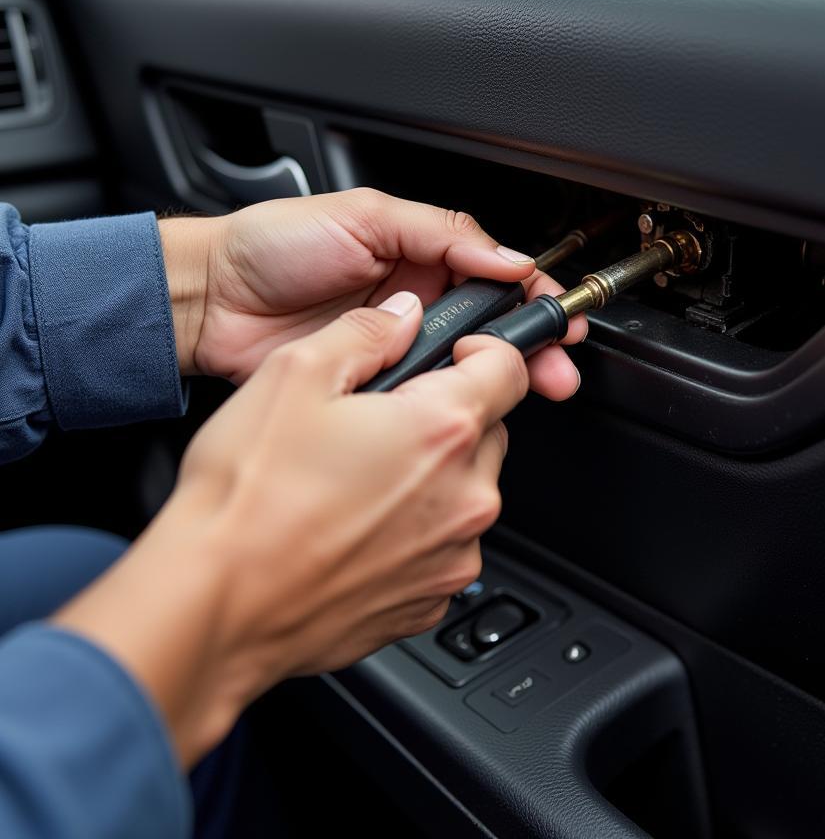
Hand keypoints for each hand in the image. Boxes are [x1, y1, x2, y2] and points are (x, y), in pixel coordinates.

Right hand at [53, 296, 526, 766]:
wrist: (215, 607)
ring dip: (433, 476)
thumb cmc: (248, 500)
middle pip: (488, 432)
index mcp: (442, 431)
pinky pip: (444, 545)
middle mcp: (465, 497)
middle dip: (449, 415)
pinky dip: (416, 530)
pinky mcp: (430, 600)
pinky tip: (355, 525)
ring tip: (358, 479)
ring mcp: (452, 555)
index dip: (484, 350)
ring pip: (467, 491)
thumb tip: (400, 317)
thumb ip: (363, 331)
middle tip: (382, 421)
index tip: (456, 355)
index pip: (510, 368)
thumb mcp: (293, 374)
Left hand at [159, 188, 585, 398]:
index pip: (495, 272)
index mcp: (420, 253)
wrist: (212, 301)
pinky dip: (444, 400)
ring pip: (462, 363)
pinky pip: (419, 393)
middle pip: (490, 324)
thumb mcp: (365, 214)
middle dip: (530, 345)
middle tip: (557, 367)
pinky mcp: (372, 382)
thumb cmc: (273, 245)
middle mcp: (416, 300)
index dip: (532, 294)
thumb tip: (506, 256)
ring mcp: (396, 345)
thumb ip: (441, 233)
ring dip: (497, 375)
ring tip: (530, 388)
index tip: (559, 315)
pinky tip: (464, 405)